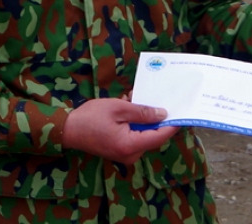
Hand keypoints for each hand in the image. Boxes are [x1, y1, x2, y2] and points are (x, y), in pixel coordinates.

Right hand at [61, 98, 178, 164]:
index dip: (173, 124)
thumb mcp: (119, 109)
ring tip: (132, 99)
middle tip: (150, 97)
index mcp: (131, 145)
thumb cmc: (91, 118)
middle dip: (153, 115)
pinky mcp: (120, 150)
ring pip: (144, 133)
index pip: (160, 136)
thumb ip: (142, 112)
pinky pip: (134, 135)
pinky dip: (133, 121)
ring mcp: (125, 154)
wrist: (67, 130)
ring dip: (141, 116)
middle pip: (153, 135)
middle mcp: (130, 154)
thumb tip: (163, 114)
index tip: (184, 112)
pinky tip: (126, 106)